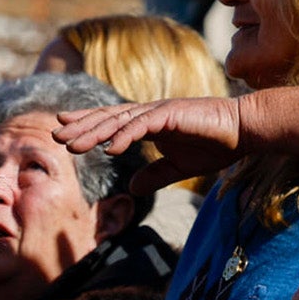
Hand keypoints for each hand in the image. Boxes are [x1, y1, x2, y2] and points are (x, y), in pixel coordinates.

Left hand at [54, 97, 245, 195]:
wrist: (244, 132)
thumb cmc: (215, 145)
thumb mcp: (179, 167)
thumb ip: (155, 175)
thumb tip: (132, 188)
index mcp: (150, 122)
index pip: (111, 121)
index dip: (86, 124)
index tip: (62, 129)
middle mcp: (150, 113)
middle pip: (108, 118)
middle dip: (80, 127)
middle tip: (54, 135)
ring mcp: (160, 111)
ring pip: (119, 121)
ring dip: (94, 132)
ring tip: (72, 145)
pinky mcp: (172, 115)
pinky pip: (142, 126)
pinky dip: (124, 136)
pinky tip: (109, 149)